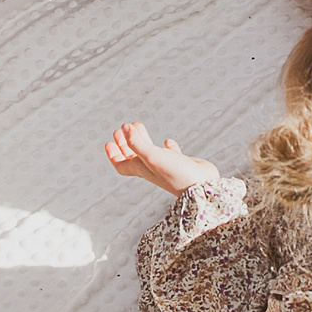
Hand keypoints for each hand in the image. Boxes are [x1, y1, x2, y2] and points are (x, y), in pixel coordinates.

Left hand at [104, 121, 218, 193]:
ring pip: (150, 152)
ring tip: (139, 125)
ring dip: (142, 140)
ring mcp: (167, 166)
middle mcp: (152, 168)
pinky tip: (167, 141)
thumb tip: (124, 128)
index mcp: (142, 169)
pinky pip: (171, 154)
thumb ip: (137, 142)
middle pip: (133, 156)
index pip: (121, 164)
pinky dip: (168, 147)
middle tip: (121, 129)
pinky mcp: (181, 164)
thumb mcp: (152, 156)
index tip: (109, 142)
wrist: (201, 186)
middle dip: (125, 143)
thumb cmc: (175, 174)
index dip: (113, 154)